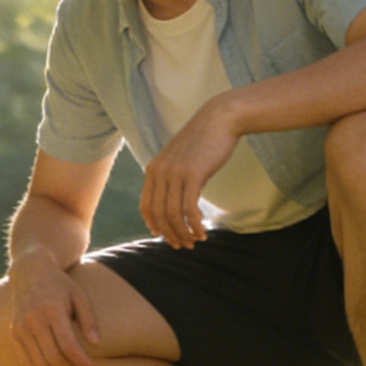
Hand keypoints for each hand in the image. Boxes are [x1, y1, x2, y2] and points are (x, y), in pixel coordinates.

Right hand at [6, 252, 100, 365]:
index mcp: (52, 309)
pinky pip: (27, 359)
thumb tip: (95, 344)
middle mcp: (33, 319)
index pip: (67, 344)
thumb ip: (88, 319)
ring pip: (39, 361)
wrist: (29, 271)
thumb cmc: (60, 284)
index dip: (80, 362)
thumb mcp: (79, 295)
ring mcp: (21, 326)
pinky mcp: (14, 332)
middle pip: (52, 356)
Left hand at [139, 96, 240, 248]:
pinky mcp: (193, 175)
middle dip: (170, 234)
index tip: (166, 237)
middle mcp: (159, 172)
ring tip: (195, 241)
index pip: (146, 206)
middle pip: (158, 214)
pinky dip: (195, 225)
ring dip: (183, 233)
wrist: (218, 120)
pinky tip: (203, 232)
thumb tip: (171, 201)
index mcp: (153, 169)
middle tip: (183, 245)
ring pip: (173, 215)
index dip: (155, 226)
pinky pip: (189, 210)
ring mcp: (174, 174)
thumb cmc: (202, 142)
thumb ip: (170, 177)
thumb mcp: (178, 159)